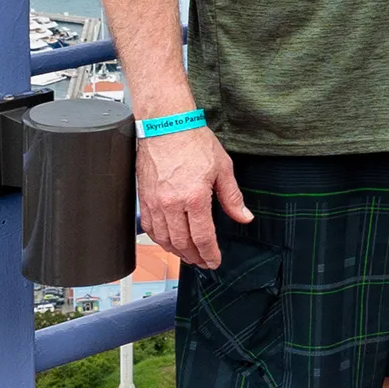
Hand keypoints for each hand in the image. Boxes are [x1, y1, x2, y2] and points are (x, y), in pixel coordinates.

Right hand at [138, 128, 248, 268]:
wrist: (166, 125)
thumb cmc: (193, 141)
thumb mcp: (222, 168)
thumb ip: (232, 197)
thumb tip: (244, 217)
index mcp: (195, 198)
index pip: (203, 238)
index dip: (210, 254)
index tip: (214, 261)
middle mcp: (172, 204)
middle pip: (183, 243)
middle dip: (195, 257)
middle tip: (203, 262)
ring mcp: (155, 202)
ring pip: (164, 239)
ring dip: (177, 251)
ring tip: (188, 255)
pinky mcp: (144, 198)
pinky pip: (149, 227)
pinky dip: (159, 239)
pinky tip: (168, 241)